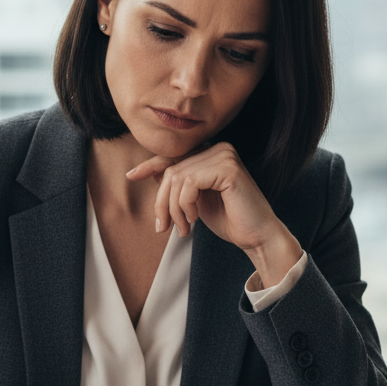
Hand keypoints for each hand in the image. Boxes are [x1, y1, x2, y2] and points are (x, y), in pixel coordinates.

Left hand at [126, 142, 301, 286]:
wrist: (256, 237)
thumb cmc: (229, 220)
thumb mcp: (195, 201)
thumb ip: (179, 184)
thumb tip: (152, 172)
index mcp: (212, 153)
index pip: (174, 157)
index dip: (150, 166)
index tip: (131, 176)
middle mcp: (219, 148)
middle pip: (171, 170)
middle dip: (162, 203)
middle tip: (164, 228)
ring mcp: (224, 155)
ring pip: (177, 178)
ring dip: (174, 209)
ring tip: (183, 228)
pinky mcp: (227, 168)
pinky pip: (189, 183)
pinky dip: (185, 205)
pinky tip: (195, 219)